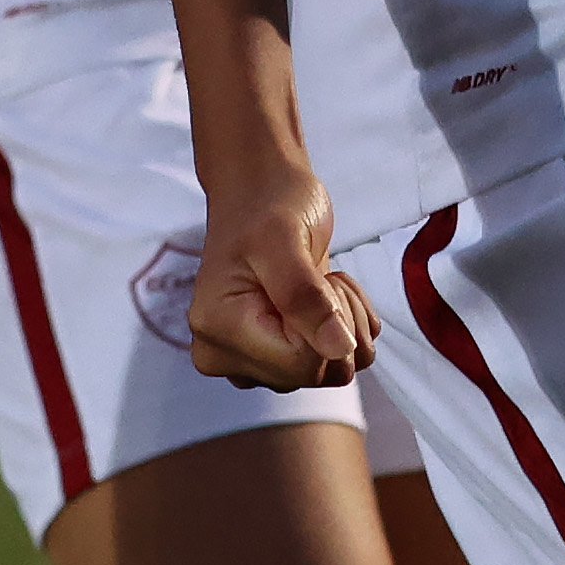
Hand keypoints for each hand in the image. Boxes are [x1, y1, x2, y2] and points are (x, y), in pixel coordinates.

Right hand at [183, 167, 380, 390]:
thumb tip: (338, 349)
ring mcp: (253, 358)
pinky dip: (345, 325)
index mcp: (219, 332)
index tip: (319, 281)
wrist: (260, 190)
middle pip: (316, 373)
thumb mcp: (285, 240)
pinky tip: (323, 292)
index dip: (327, 325)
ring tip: (320, 281)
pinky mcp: (276, 354)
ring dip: (344, 322)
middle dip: (337, 323)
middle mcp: (228, 355)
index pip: (301, 366)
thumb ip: (306, 296)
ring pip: (331, 371)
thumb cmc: (266, 205)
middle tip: (320, 278)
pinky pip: (334, 362)